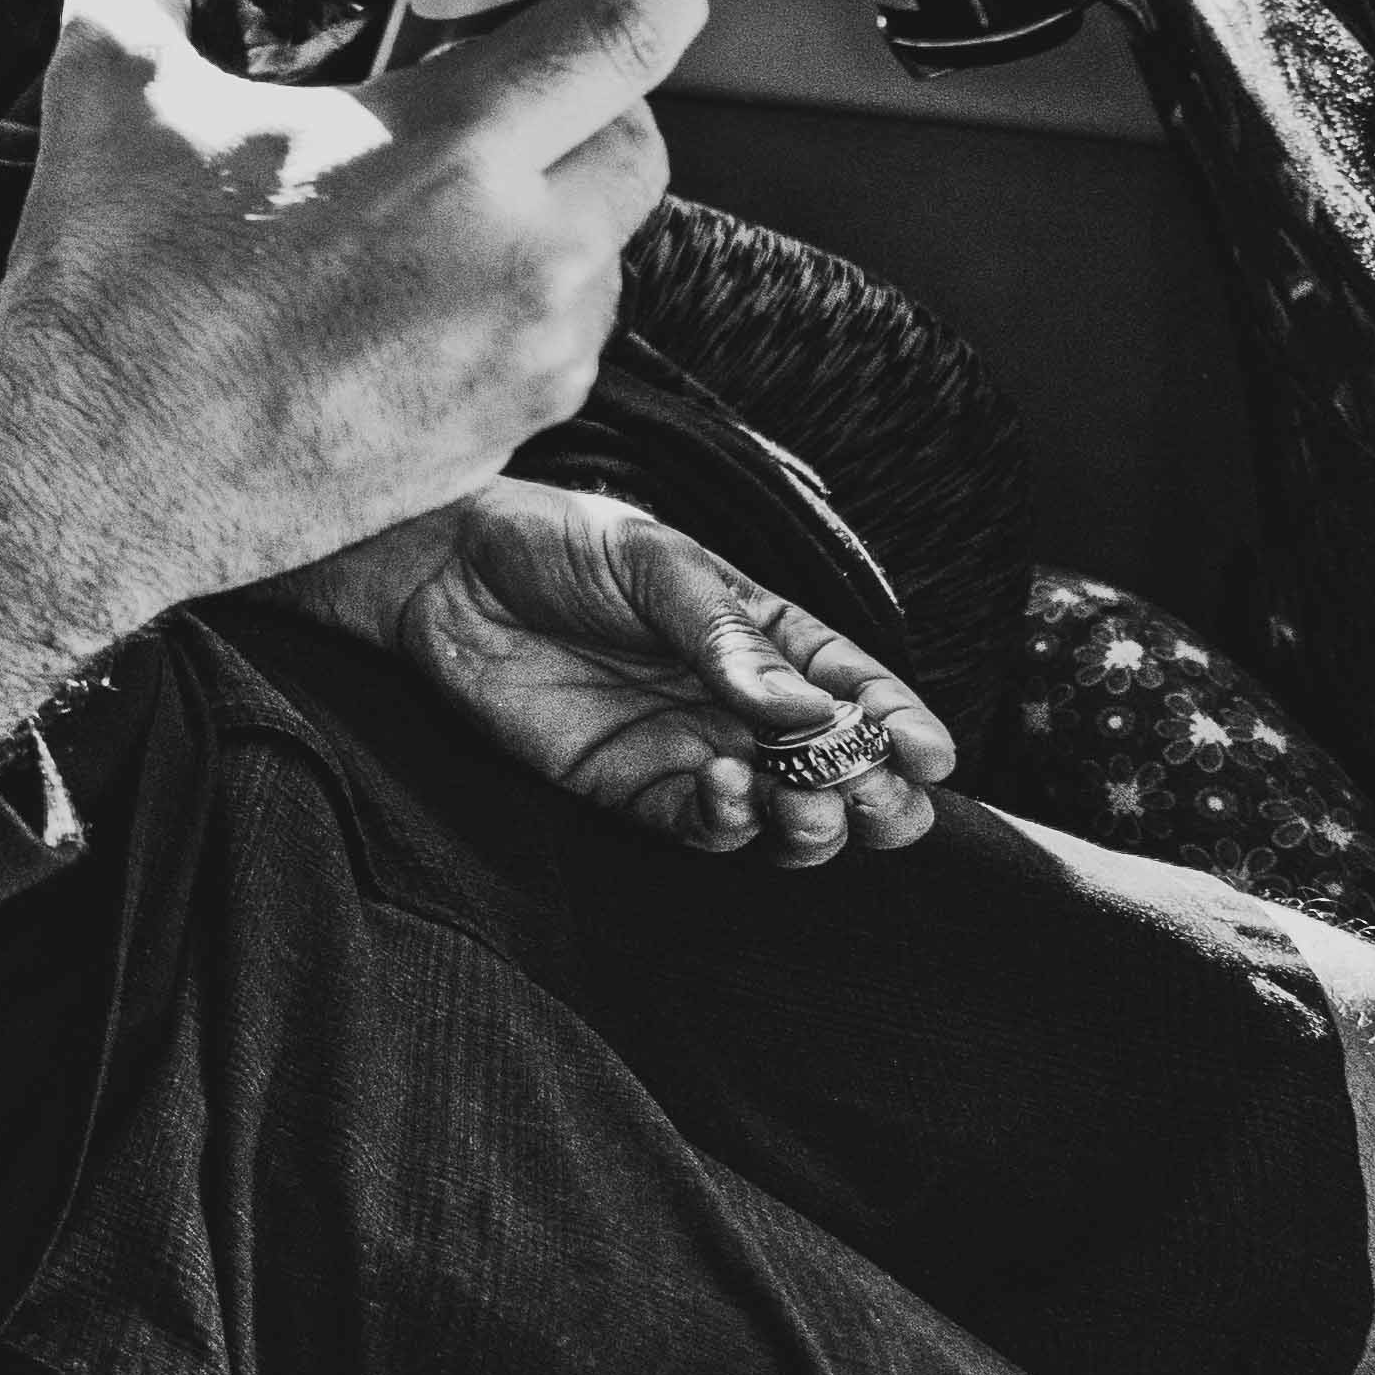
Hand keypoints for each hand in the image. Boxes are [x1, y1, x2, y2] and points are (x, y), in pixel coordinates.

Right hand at [0, 0, 696, 747]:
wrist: (95, 469)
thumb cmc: (115, 284)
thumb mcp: (109, 83)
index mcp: (451, 147)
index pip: (632, 29)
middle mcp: (521, 255)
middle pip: (640, 141)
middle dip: (584, 107)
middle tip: (494, 102)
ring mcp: (526, 357)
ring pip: (605, 253)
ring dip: (550, 218)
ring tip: (437, 217)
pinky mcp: (506, 435)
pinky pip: (558, 347)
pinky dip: (512, 313)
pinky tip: (410, 305)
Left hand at [281, 479, 955, 859]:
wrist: (444, 573)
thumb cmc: (556, 544)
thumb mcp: (653, 563)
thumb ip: (728, 637)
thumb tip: (810, 711)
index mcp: (769, 637)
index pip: (860, 689)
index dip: (903, 724)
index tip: (930, 753)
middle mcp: (744, 704)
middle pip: (842, 772)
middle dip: (877, 794)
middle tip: (876, 795)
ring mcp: (693, 750)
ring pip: (787, 816)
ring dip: (813, 822)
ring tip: (799, 798)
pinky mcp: (633, 790)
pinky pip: (704, 829)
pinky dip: (730, 824)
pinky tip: (725, 788)